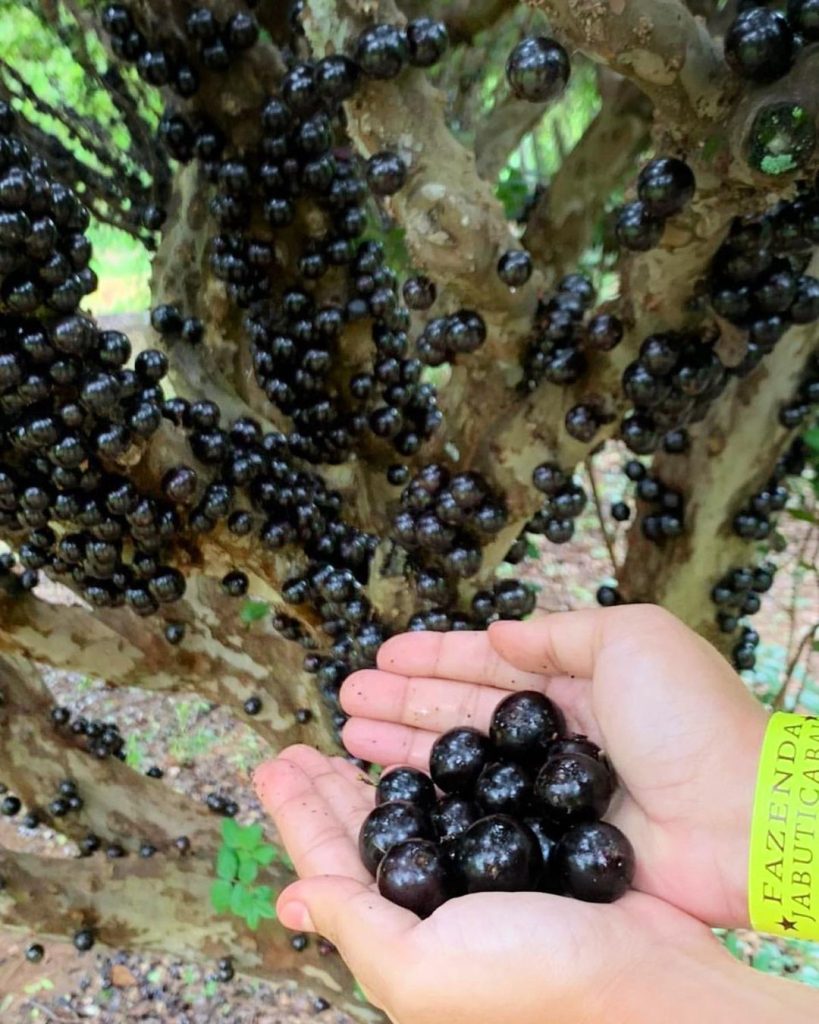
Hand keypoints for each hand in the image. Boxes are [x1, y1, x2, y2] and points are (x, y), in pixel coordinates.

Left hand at [254, 745, 725, 1023]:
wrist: (647, 977)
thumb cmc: (533, 978)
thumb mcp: (424, 966)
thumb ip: (354, 926)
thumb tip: (289, 899)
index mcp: (397, 937)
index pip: (327, 865)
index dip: (295, 814)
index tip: (270, 763)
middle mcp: (428, 909)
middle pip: (360, 835)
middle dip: (324, 789)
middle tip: (297, 745)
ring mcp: (471, 880)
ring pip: (405, 815)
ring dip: (371, 777)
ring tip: (343, 739)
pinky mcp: (514, 855)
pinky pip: (456, 805)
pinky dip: (430, 778)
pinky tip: (419, 756)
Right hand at [340, 605, 766, 928]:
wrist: (740, 818)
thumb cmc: (691, 718)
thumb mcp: (632, 640)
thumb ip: (559, 634)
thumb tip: (499, 631)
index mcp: (576, 681)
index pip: (489, 665)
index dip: (434, 657)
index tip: (384, 652)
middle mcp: (556, 735)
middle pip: (462, 713)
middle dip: (402, 701)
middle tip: (346, 696)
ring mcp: (548, 791)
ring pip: (461, 764)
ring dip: (405, 746)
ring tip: (349, 734)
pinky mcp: (547, 842)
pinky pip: (478, 816)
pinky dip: (435, 803)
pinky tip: (393, 792)